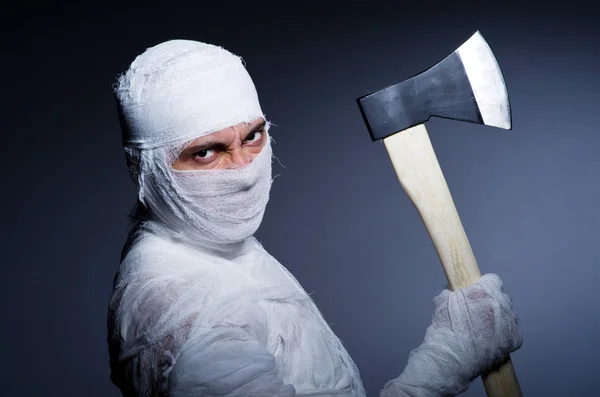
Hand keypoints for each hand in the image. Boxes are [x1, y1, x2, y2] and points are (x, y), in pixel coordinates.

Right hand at [380, 274, 522, 396]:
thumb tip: (455, 290)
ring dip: (499, 319)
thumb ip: (453, 292)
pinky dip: (504, 335)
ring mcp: (510, 323)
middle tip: (478, 314)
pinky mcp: (514, 340)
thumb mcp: (443, 301)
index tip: (477, 293)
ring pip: (508, 315)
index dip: (484, 286)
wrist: (451, 359)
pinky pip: (513, 332)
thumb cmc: (445, 329)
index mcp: (484, 291)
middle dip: (491, 303)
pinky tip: (492, 341)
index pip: (493, 280)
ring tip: (484, 330)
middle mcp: (501, 304)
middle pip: (502, 298)